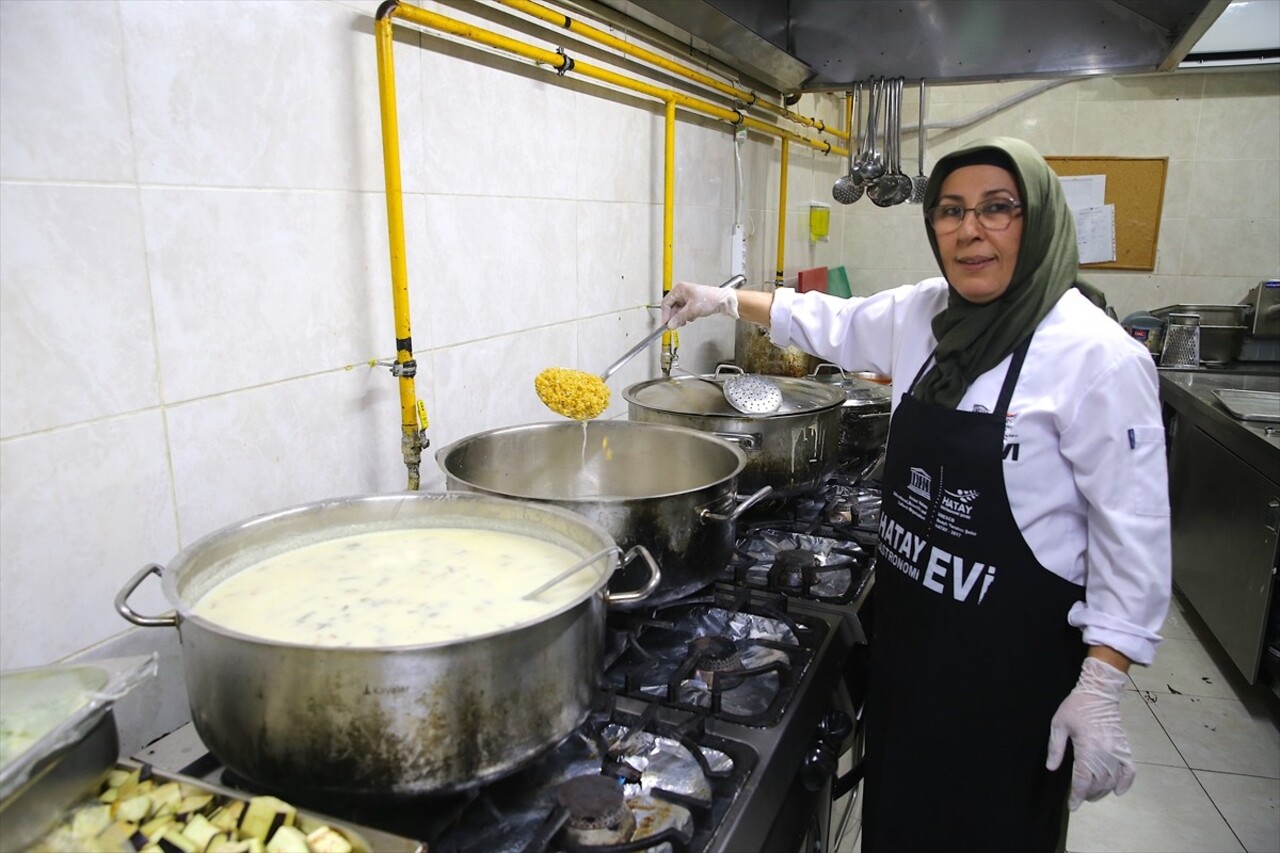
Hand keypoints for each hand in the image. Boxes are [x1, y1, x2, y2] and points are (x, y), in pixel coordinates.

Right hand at [661, 281, 738, 327]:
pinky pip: (684, 312)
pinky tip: (692, 317)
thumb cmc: (710, 299)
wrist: (723, 301)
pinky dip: (686, 316)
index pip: (666, 303)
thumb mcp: (693, 310)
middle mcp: (682, 292)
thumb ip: (680, 318)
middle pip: (671, 307)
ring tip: (686, 321)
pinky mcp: (691, 303)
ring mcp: (686, 298)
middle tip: (674, 325)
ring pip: (678, 311)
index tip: (666, 324)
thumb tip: (671, 325)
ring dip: (680, 317)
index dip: (665, 314)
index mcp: (680, 289)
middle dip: (674, 317)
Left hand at [1046, 656, 1135, 809]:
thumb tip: (1052, 768)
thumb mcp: (1058, 724)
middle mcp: (1105, 752)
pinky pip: (1130, 771)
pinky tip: (1118, 792)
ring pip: (1113, 780)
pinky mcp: (1125, 748)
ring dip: (1103, 791)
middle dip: (1088, 794)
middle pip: (1099, 783)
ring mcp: (1117, 750)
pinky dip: (1126, 783)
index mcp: (1088, 747)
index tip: (1072, 805)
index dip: (1077, 795)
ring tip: (1092, 794)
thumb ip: (1056, 748)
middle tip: (1079, 797)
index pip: (1083, 779)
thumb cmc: (1076, 706)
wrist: (1099, 693)